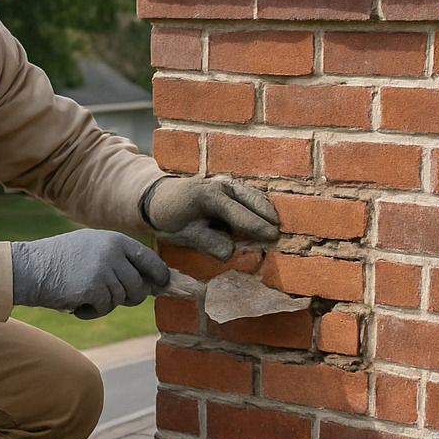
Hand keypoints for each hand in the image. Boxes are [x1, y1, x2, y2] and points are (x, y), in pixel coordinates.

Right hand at [11, 229, 169, 318]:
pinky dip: (93, 312)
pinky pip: (105, 308)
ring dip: (106, 304)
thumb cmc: (60, 261)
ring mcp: (104, 270)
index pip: (148, 259)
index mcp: (115, 240)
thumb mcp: (92, 248)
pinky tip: (77, 306)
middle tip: (112, 299)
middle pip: (139, 286)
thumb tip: (151, 284)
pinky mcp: (94, 288)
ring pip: (122, 299)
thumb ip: (118, 260)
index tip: (162, 284)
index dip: (159, 274)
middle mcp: (113, 252)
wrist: (30, 268)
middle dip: (131, 298)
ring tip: (85, 297)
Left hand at [143, 177, 280, 259]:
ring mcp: (225, 186)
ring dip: (266, 209)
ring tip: (277, 225)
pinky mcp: (228, 189)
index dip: (256, 225)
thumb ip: (207, 242)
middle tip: (280, 234)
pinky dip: (260, 205)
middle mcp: (220, 187)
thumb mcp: (184, 234)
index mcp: (208, 196)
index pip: (237, 212)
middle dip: (267, 217)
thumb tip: (231, 252)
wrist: (157, 198)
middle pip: (250, 201)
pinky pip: (248, 196)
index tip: (272, 236)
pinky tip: (268, 216)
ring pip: (252, 195)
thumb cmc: (170, 216)